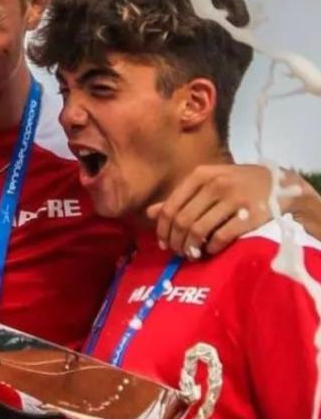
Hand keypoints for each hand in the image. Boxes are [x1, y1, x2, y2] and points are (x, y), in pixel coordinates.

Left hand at [147, 164, 299, 257]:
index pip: (171, 206)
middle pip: (183, 220)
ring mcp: (233, 198)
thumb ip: (179, 197)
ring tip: (191, 254)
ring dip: (191, 247)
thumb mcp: (206, 183)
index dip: (163, 228)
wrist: (278, 184)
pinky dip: (212, 248)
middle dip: (176, 241)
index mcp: (199, 175)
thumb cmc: (235, 183)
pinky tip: (210, 251)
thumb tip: (150, 213)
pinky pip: (221, 236)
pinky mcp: (250, 214)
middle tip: (178, 252)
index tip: (163, 243)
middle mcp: (214, 184)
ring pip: (199, 230)